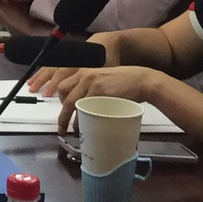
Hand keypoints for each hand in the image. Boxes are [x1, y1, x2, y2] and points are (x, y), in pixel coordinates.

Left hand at [47, 64, 173, 129]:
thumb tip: (86, 103)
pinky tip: (82, 127)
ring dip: (66, 118)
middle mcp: (84, 75)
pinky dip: (81, 120)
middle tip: (62, 125)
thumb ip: (93, 88)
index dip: (60, 98)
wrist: (142, 80)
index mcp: (85, 71)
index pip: (64, 83)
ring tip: (68, 130)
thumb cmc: (127, 82)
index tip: (61, 110)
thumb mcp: (105, 79)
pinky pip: (84, 108)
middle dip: (60, 110)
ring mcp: (91, 83)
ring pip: (70, 102)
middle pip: (63, 92)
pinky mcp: (99, 92)